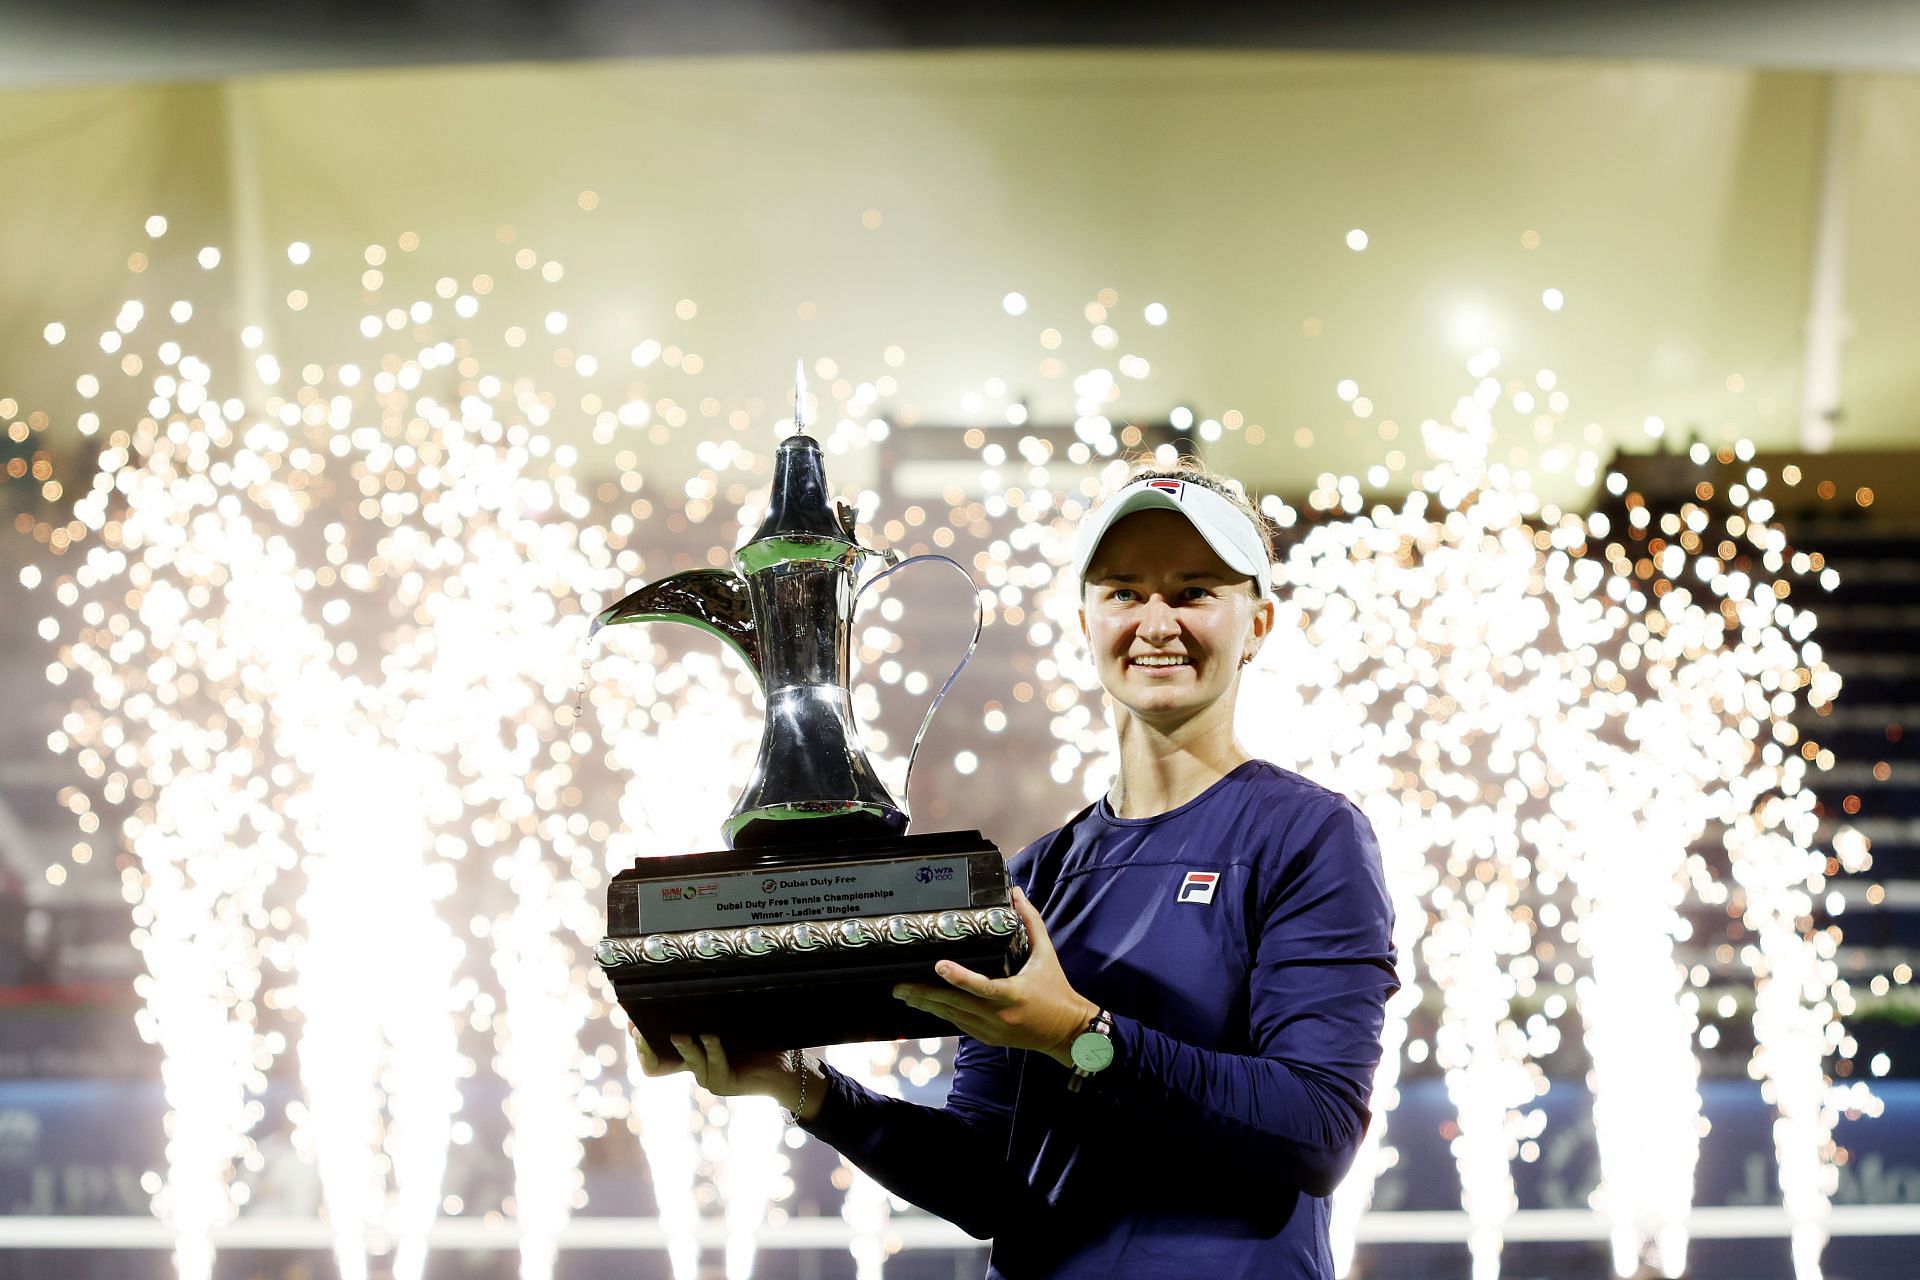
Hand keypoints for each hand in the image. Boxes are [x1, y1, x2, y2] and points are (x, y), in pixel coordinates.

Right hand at [629, 1027, 819, 1117]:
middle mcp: (696, 1064)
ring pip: (689, 1061)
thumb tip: (692, 977)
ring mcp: (708, 1076)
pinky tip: (711, 1036)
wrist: (788, 1066)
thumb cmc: (761, 1038)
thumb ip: (712, 1008)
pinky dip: (713, 1049)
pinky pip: (714, 1065)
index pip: (655, 1052)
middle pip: (657, 1063)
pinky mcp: (725, 1083)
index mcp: (693, 1051)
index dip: (641, 1040)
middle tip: (639, 1029)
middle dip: (647, 1046)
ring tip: (679, 1034)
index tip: (631, 1021)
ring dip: (684, 1047)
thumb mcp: (732, 1021)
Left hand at [892, 885, 1098, 1066]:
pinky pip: (958, 1024)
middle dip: (925, 994)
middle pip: (955, 1004)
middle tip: (899, 985)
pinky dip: (941, 1013)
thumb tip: (1016, 893)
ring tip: (903, 993)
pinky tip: (925, 1004)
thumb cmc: (1056, 989)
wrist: (1067, 1031)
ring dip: (927, 1004)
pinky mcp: (987, 1038)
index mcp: (1013, 993)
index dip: (959, 977)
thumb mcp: (1046, 953)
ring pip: (952, 1016)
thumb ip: (1031, 921)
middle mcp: (999, 1015)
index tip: (938, 966)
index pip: (982, 986)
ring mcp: (992, 1029)